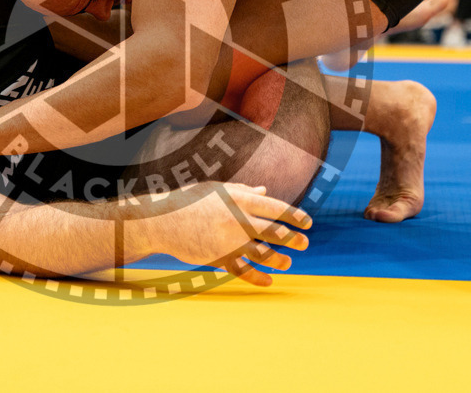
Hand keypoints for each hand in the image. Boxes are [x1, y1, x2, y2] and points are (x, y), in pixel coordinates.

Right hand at [142, 182, 311, 286]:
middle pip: (275, 232)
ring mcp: (229, 241)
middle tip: (304, 243)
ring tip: (288, 263)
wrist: (162, 221)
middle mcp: (238, 220)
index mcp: (239, 199)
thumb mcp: (216, 189)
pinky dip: (259, 278)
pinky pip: (244, 271)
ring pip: (264, 254)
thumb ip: (242, 191)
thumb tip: (264, 191)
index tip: (308, 222)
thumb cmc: (189, 201)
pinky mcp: (219, 258)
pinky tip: (269, 281)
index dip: (296, 216)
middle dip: (294, 239)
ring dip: (280, 260)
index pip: (276, 208)